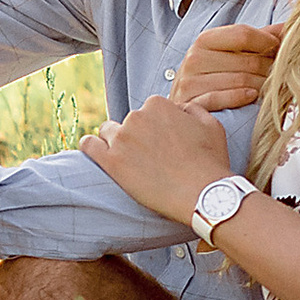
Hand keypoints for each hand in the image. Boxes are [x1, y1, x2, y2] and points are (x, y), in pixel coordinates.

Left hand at [79, 96, 230, 225]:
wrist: (203, 194)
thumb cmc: (210, 162)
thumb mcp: (211, 124)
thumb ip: (191, 109)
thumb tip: (178, 108)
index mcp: (158, 104)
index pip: (149, 110)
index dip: (155, 127)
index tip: (161, 142)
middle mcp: (136, 117)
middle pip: (129, 122)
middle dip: (137, 136)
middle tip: (150, 156)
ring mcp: (122, 139)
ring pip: (107, 132)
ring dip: (115, 142)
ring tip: (127, 159)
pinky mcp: (111, 162)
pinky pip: (89, 146)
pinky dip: (90, 146)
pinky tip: (95, 151)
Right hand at [173, 22, 282, 113]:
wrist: (186, 111)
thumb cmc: (215, 77)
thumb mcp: (232, 53)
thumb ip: (260, 38)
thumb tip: (290, 26)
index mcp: (205, 40)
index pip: (243, 34)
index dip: (267, 42)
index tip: (278, 49)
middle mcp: (195, 58)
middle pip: (247, 61)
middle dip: (268, 68)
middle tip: (276, 75)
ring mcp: (191, 82)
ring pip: (241, 81)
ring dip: (261, 86)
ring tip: (267, 89)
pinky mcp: (192, 104)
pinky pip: (223, 98)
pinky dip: (240, 97)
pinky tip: (250, 96)